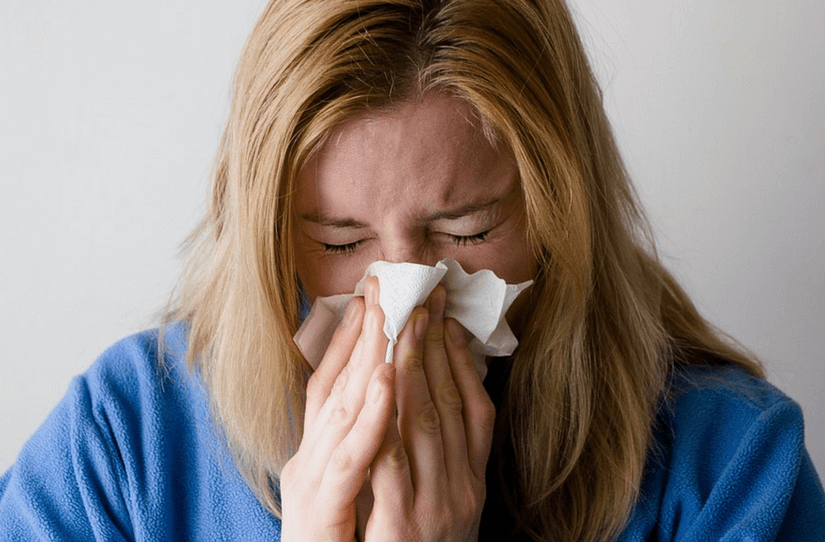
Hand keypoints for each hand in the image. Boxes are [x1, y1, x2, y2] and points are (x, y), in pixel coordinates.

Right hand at [281, 277, 394, 541]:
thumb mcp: (344, 487)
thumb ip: (356, 446)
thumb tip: (381, 399)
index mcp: (315, 452)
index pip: (330, 381)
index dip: (349, 336)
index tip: (372, 293)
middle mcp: (309, 460)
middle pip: (338, 383)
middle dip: (366, 330)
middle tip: (386, 280)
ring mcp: (313, 484)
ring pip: (345, 406)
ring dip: (370, 354)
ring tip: (391, 308)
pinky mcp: (320, 511)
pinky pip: (353, 456)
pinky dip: (371, 414)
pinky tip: (389, 377)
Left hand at [360, 285, 495, 541]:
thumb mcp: (445, 502)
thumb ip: (446, 455)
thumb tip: (441, 393)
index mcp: (472, 480)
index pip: (473, 406)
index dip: (457, 357)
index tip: (442, 314)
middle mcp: (462, 489)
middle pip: (448, 403)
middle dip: (431, 346)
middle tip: (419, 297)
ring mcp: (435, 507)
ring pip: (425, 422)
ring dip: (411, 367)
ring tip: (400, 320)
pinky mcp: (403, 529)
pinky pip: (392, 464)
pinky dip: (386, 419)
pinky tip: (378, 381)